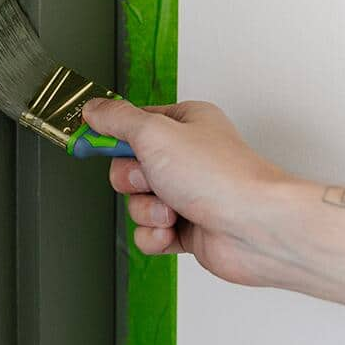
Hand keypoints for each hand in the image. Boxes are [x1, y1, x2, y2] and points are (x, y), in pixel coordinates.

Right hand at [82, 97, 302, 286]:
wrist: (255, 228)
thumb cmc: (221, 177)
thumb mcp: (155, 133)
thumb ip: (118, 120)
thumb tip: (94, 109)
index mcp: (184, 124)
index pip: (132, 124)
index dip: (110, 135)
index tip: (90, 142)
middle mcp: (187, 157)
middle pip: (128, 167)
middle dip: (132, 180)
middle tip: (151, 179)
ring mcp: (188, 194)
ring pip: (137, 203)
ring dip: (146, 210)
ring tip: (171, 210)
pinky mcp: (188, 229)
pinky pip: (149, 232)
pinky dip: (155, 234)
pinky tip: (174, 230)